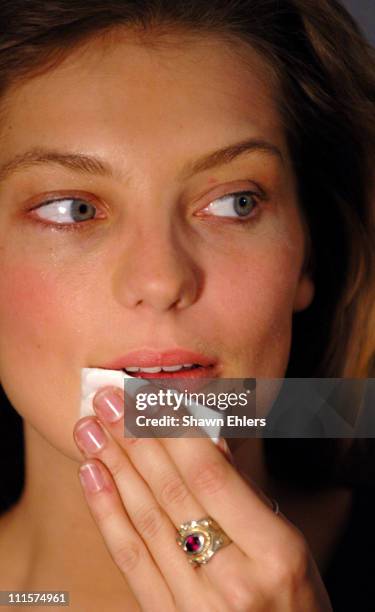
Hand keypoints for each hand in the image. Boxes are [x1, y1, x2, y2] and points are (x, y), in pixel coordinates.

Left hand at [73, 386, 331, 611]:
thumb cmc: (296, 602)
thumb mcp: (290, 544)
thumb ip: (243, 492)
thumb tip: (203, 437)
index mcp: (275, 553)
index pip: (212, 476)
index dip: (175, 431)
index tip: (149, 396)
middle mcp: (234, 580)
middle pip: (172, 493)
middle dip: (135, 439)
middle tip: (107, 399)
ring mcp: (196, 606)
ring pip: (146, 520)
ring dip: (113, 467)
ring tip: (90, 428)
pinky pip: (131, 561)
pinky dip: (107, 513)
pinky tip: (91, 476)